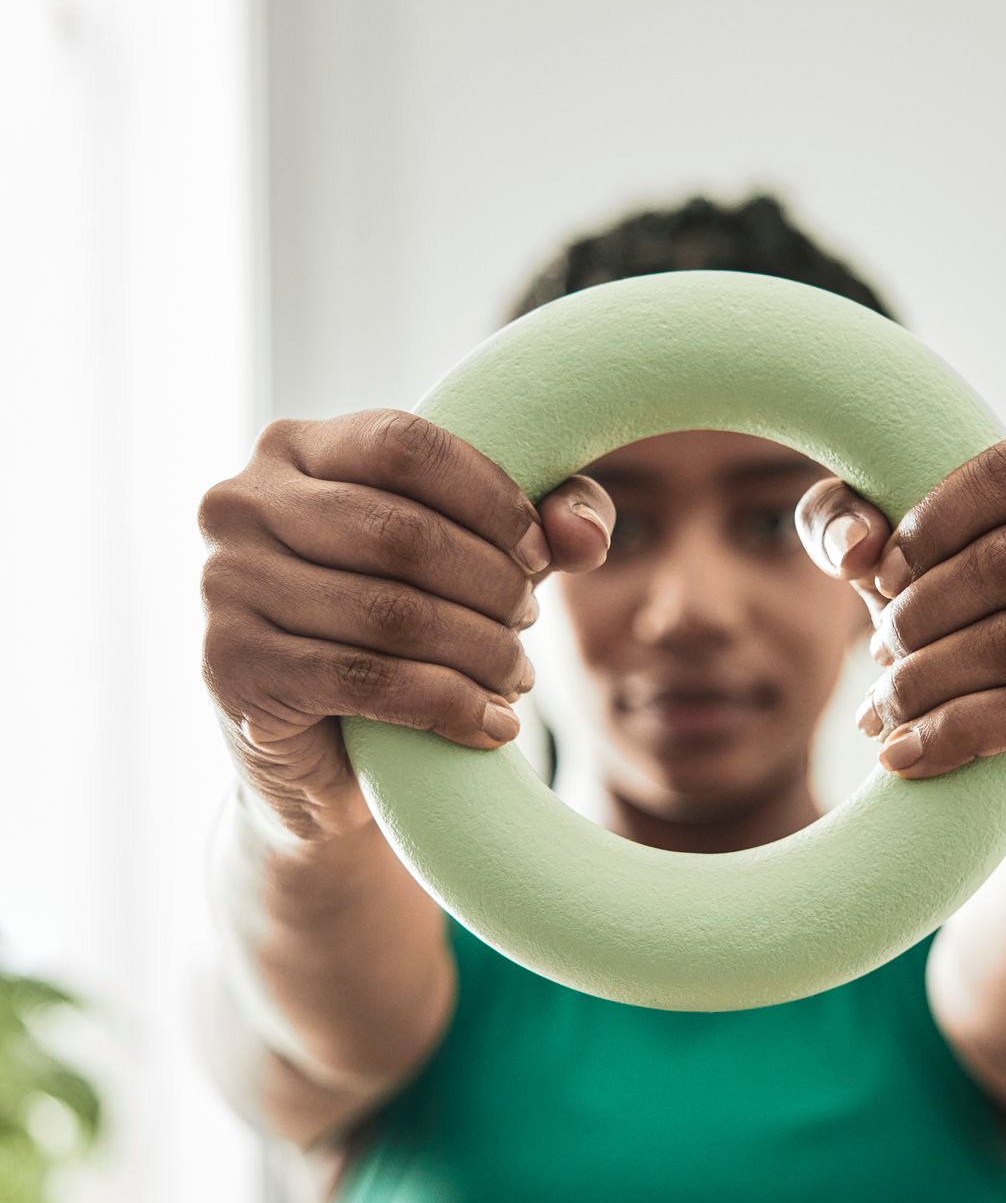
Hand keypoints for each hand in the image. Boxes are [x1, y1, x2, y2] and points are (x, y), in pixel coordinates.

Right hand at [199, 409, 613, 844]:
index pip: (405, 446)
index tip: (539, 558)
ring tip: (515, 680)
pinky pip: (365, 680)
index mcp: (292, 449)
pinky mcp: (232, 666)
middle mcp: (240, 503)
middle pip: (402, 532)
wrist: (318, 755)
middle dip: (490, 586)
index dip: (491, 500)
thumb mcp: (469, 562)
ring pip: (389, 614)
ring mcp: (224, 585)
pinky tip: (490, 726)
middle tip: (526, 628)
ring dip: (479, 653)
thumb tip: (583, 535)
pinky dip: (448, 706)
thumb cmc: (394, 635)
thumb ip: (540, 525)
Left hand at [795, 432, 1005, 861]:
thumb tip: (852, 550)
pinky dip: (959, 733)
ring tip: (881, 713)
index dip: (928, 526)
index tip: (878, 579)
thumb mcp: (918, 570)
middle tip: (877, 660)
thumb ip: (852, 523)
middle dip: (920, 618)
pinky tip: (907, 755)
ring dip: (929, 684)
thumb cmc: (993, 640)